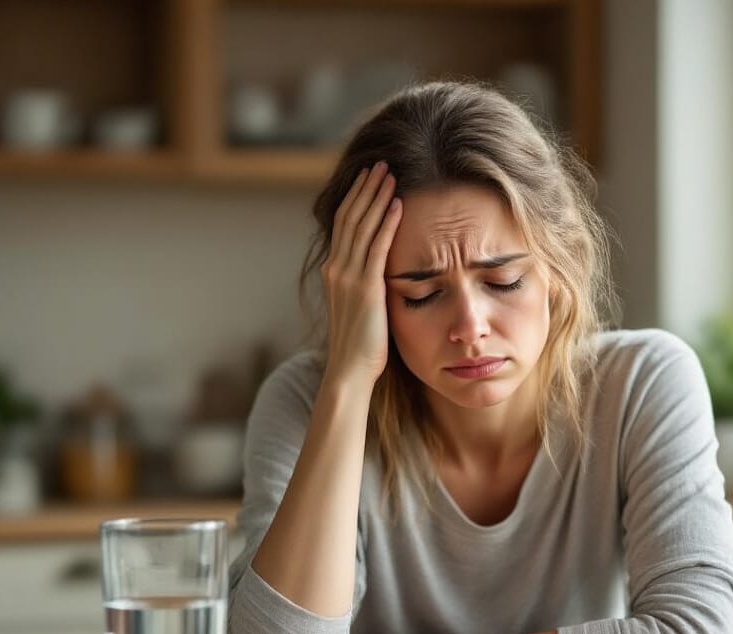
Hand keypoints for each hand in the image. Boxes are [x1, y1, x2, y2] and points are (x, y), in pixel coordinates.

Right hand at [321, 162, 402, 390]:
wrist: (350, 371)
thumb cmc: (361, 344)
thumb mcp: (360, 306)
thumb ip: (366, 282)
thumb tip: (381, 268)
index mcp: (334, 271)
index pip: (344, 224)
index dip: (356, 197)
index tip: (370, 178)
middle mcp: (336, 268)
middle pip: (350, 216)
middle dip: (366, 188)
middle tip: (381, 164)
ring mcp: (348, 277)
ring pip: (362, 226)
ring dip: (377, 197)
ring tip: (390, 174)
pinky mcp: (365, 288)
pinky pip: (377, 247)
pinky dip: (387, 222)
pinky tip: (398, 204)